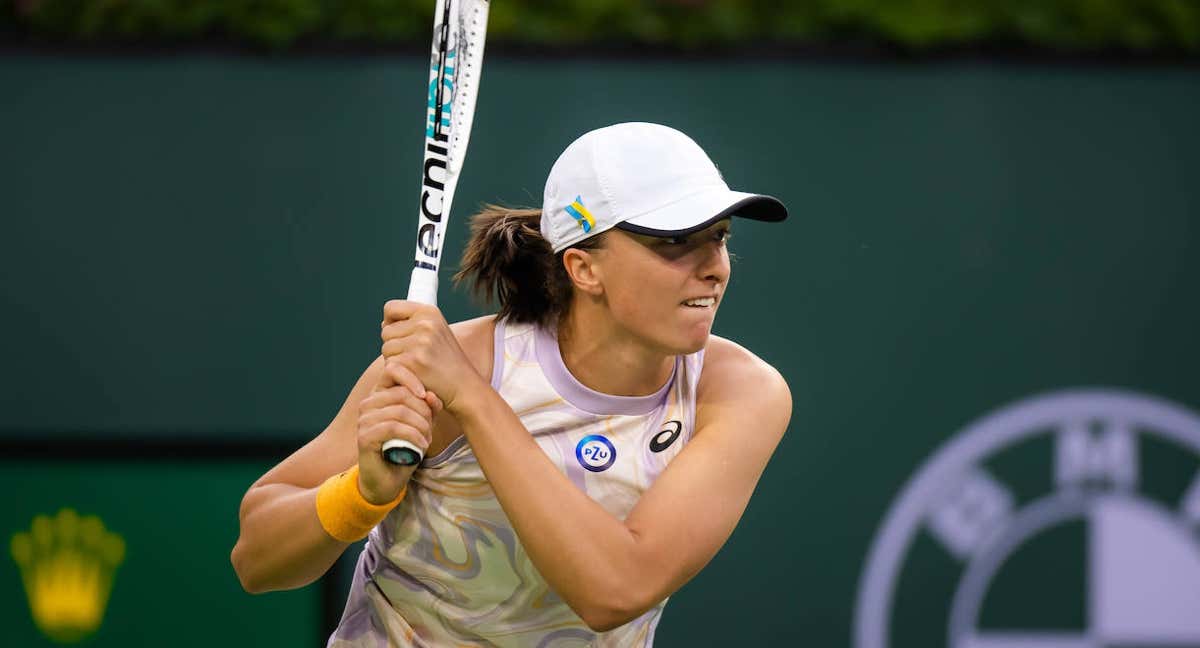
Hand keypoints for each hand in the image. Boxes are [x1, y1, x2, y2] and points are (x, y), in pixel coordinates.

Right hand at [355, 376, 442, 504]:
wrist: (388, 480)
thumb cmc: (405, 448)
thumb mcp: (422, 424)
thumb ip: (428, 408)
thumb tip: (432, 395)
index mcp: (379, 395)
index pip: (393, 370)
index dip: (413, 379)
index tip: (428, 396)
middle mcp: (368, 404)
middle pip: (402, 393)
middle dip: (423, 411)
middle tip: (430, 428)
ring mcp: (364, 420)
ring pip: (400, 411)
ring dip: (421, 426)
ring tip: (427, 439)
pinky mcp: (364, 436)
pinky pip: (393, 428)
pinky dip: (413, 436)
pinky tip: (422, 445)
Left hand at [379, 300, 481, 414]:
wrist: (464, 385)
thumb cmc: (448, 361)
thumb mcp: (437, 332)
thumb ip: (413, 324)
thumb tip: (384, 323)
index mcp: (430, 312)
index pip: (391, 308)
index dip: (390, 322)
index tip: (399, 334)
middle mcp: (425, 323)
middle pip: (386, 331)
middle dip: (394, 345)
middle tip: (413, 357)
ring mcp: (419, 342)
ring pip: (386, 348)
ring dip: (395, 360)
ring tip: (415, 366)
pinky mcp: (413, 361)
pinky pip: (390, 364)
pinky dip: (397, 373)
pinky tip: (413, 375)